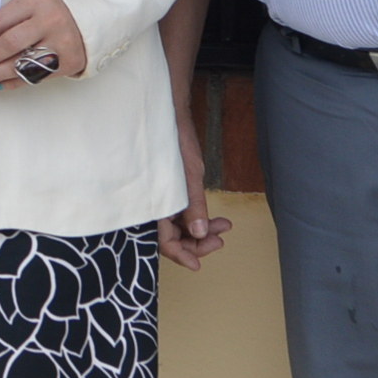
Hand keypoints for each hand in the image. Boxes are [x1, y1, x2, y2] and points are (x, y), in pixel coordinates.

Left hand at [0, 0, 88, 87]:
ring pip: (21, 64)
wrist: (85, 21)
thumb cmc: (47, 14)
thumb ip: (7, 21)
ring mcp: (61, 42)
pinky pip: (34, 77)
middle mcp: (51, 20)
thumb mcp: (29, 6)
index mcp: (37, 0)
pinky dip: (12, 82)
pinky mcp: (68, 62)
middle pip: (10, 43)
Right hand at [157, 107, 230, 270]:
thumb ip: (193, 204)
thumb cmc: (175, 139)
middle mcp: (153, 204)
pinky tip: (217, 219)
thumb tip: (199, 232)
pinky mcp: (168, 191)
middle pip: (172, 238)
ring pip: (179, 227)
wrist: (167, 112)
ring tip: (224, 227)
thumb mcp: (190, 173)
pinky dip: (198, 218)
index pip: (163, 241)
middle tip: (220, 241)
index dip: (181, 255)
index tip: (198, 265)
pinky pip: (181, 214)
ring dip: (201, 231)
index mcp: (153, 202)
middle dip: (197, 243)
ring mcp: (161, 198)